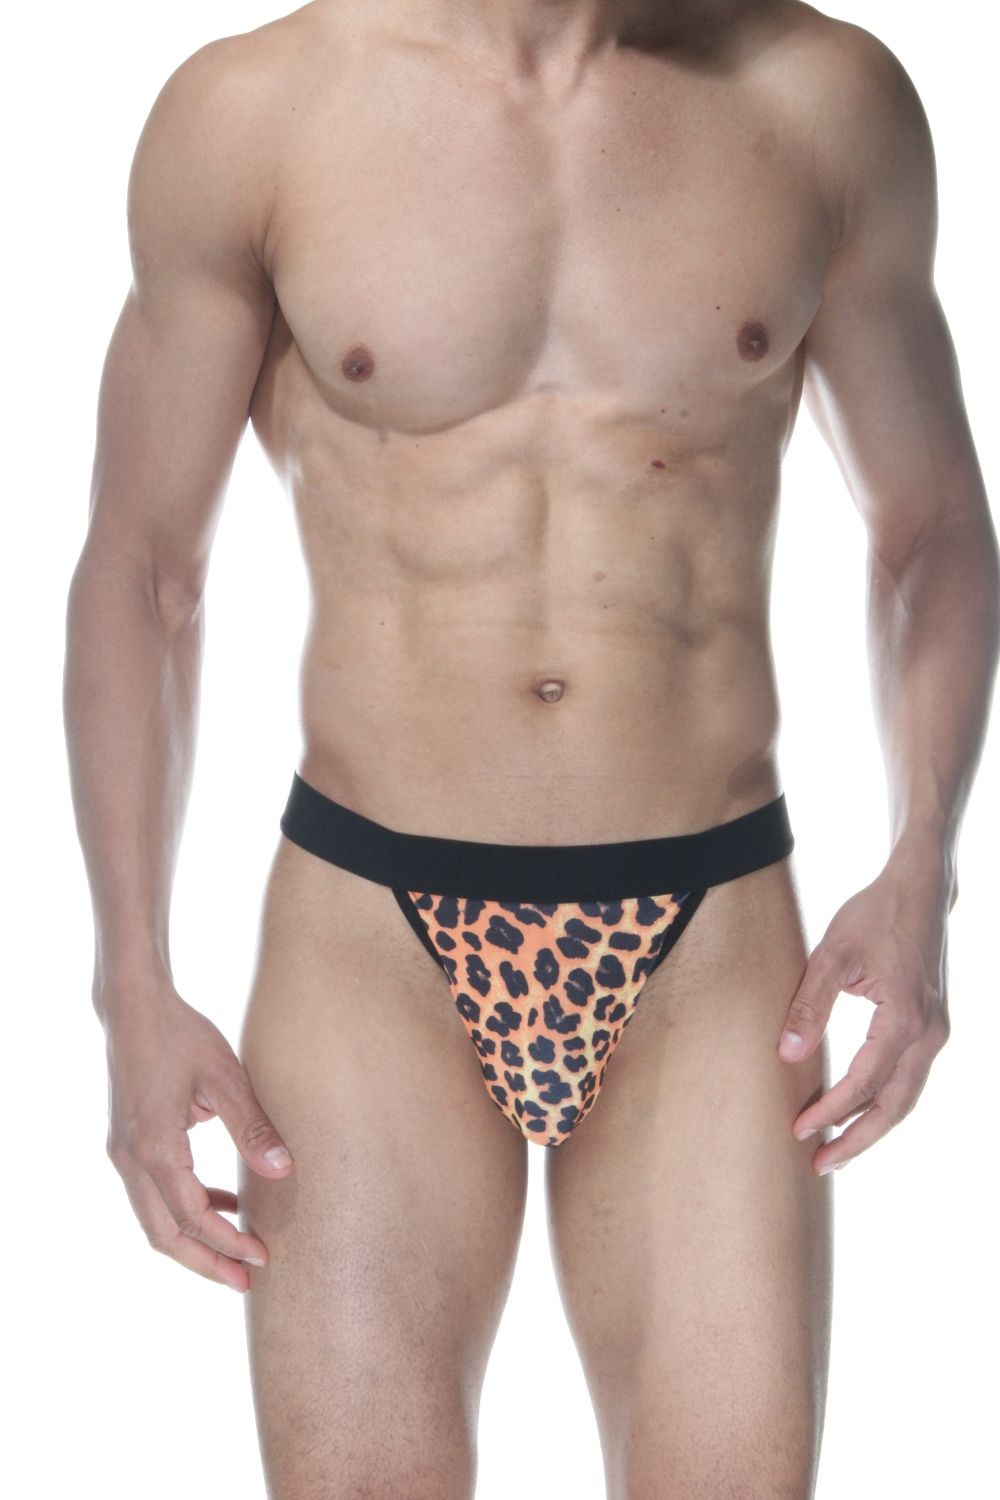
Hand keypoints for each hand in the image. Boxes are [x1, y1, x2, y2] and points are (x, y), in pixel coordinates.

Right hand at [102, 982, 293, 1290]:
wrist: (135, 1009)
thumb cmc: (182, 1036)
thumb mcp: (226, 1078)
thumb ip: (253, 1126)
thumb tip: (284, 1169)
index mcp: (155, 1148)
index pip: (192, 1217)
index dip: (227, 1243)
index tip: (263, 1257)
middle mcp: (131, 1159)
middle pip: (164, 1234)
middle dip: (205, 1263)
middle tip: (246, 1282)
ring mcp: (123, 1153)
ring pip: (154, 1220)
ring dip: (193, 1241)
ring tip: (236, 1254)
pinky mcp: (128, 1144)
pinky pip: (154, 1194)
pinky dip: (185, 1208)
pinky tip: (223, 1203)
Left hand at [777, 861, 951, 1173]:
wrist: (919, 890)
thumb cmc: (873, 916)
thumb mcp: (832, 956)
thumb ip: (809, 1006)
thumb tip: (788, 1055)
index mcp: (903, 1018)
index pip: (863, 1082)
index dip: (830, 1110)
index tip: (798, 1130)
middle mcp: (928, 1032)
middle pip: (894, 1106)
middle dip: (856, 1139)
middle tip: (819, 1165)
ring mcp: (936, 1031)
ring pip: (906, 1096)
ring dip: (872, 1125)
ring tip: (835, 1149)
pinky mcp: (932, 1026)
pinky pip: (910, 1078)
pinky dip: (885, 1102)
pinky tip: (857, 1110)